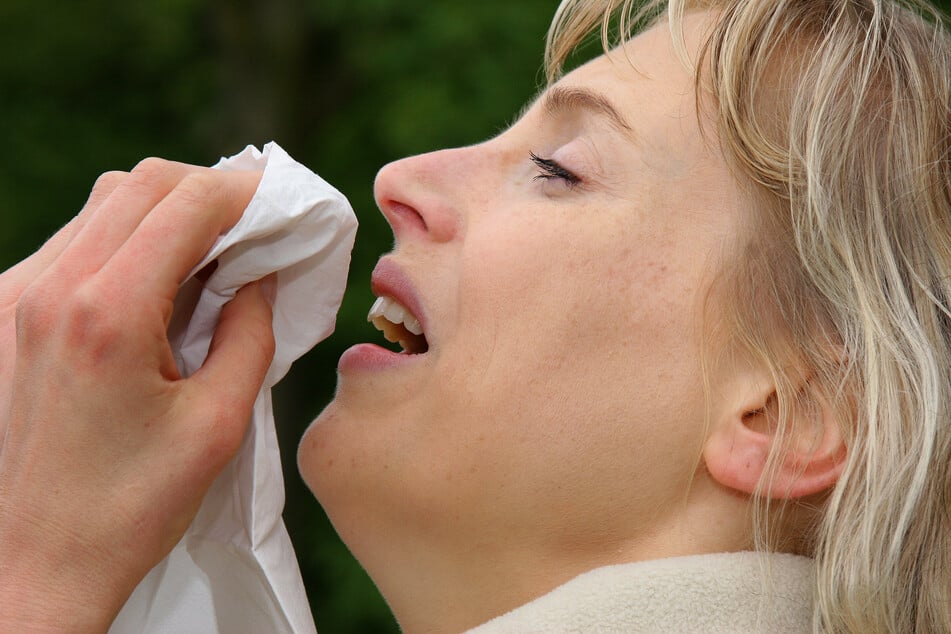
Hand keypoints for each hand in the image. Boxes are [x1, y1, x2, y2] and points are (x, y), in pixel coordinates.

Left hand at [0, 159, 274, 631]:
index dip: (245, 193)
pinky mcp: (8, 312)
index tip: (283, 207)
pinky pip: (77, 241)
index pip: (184, 202)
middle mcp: (51, 289)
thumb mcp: (220, 424)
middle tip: (256, 225)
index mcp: (107, 315)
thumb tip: (260, 274)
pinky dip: (130, 239)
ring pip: (105, 203)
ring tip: (213, 255)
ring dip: (168, 211)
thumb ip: (250, 334)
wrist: (36, 563)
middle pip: (140, 184)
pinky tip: (161, 285)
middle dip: (209, 191)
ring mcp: (17, 297)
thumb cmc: (132, 507)